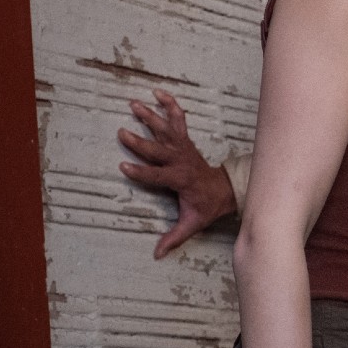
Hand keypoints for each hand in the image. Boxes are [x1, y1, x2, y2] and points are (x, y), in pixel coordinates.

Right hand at [118, 89, 237, 256]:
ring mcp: (183, 148)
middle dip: (140, 143)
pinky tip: (159, 92)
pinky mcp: (185, 141)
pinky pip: (179, 120)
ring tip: (133, 104)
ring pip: (166, 131)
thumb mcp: (192, 224)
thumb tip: (156, 255)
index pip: (158, 176)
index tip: (123, 167)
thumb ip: (173, 238)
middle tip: (122, 133)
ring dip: (150, 116)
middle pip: (159, 151)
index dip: (142, 172)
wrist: (225, 189)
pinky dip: (170, 105)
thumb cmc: (205, 206)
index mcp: (180, 180)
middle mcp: (181, 161)